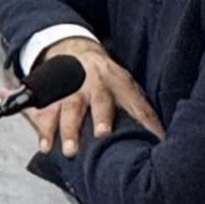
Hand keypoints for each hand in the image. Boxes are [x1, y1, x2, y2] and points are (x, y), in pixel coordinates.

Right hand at [27, 37, 162, 155]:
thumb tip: (162, 140)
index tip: (151, 136)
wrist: (76, 52)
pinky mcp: (51, 97)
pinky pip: (45, 114)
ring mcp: (72, 90)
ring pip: (69, 109)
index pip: (136, 103)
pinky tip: (44, 146)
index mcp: (120, 83)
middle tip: (102, 135)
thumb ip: (142, 113)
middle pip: (99, 102)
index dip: (143, 118)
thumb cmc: (108, 80)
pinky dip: (42, 130)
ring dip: (68, 130)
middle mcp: (96, 85)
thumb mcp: (128, 88)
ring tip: (67, 151)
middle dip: (100, 118)